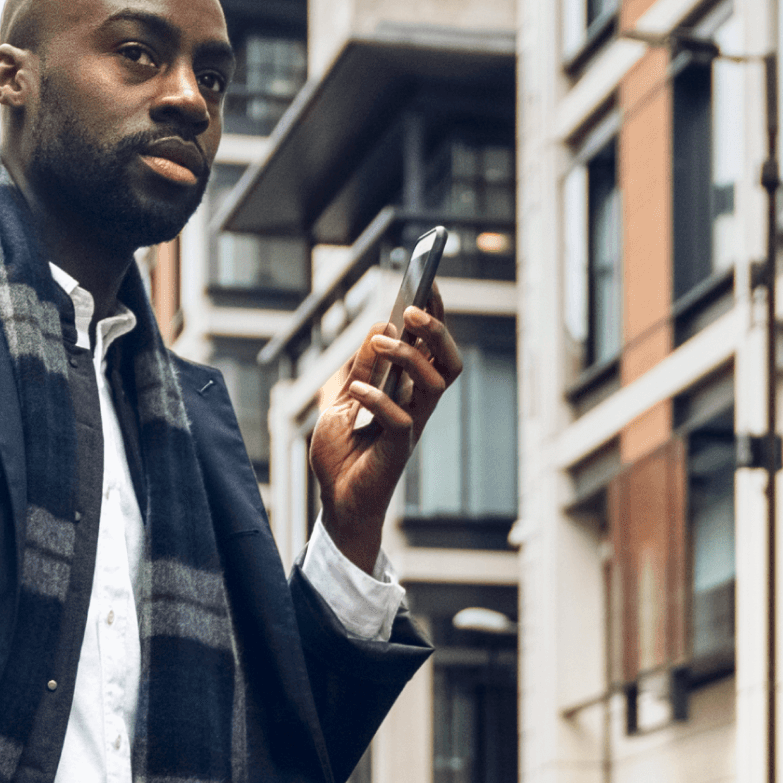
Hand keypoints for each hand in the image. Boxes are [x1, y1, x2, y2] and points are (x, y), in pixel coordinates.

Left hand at [310, 290, 462, 573]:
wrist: (334, 502)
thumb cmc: (342, 456)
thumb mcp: (341, 400)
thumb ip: (358, 368)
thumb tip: (377, 327)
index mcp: (408, 392)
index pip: (431, 348)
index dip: (435, 316)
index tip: (429, 281)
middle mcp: (417, 407)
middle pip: (449, 362)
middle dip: (437, 331)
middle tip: (412, 309)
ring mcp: (410, 427)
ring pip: (434, 383)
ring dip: (409, 355)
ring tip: (379, 340)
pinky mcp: (396, 450)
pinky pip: (399, 418)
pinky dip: (378, 398)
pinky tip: (357, 391)